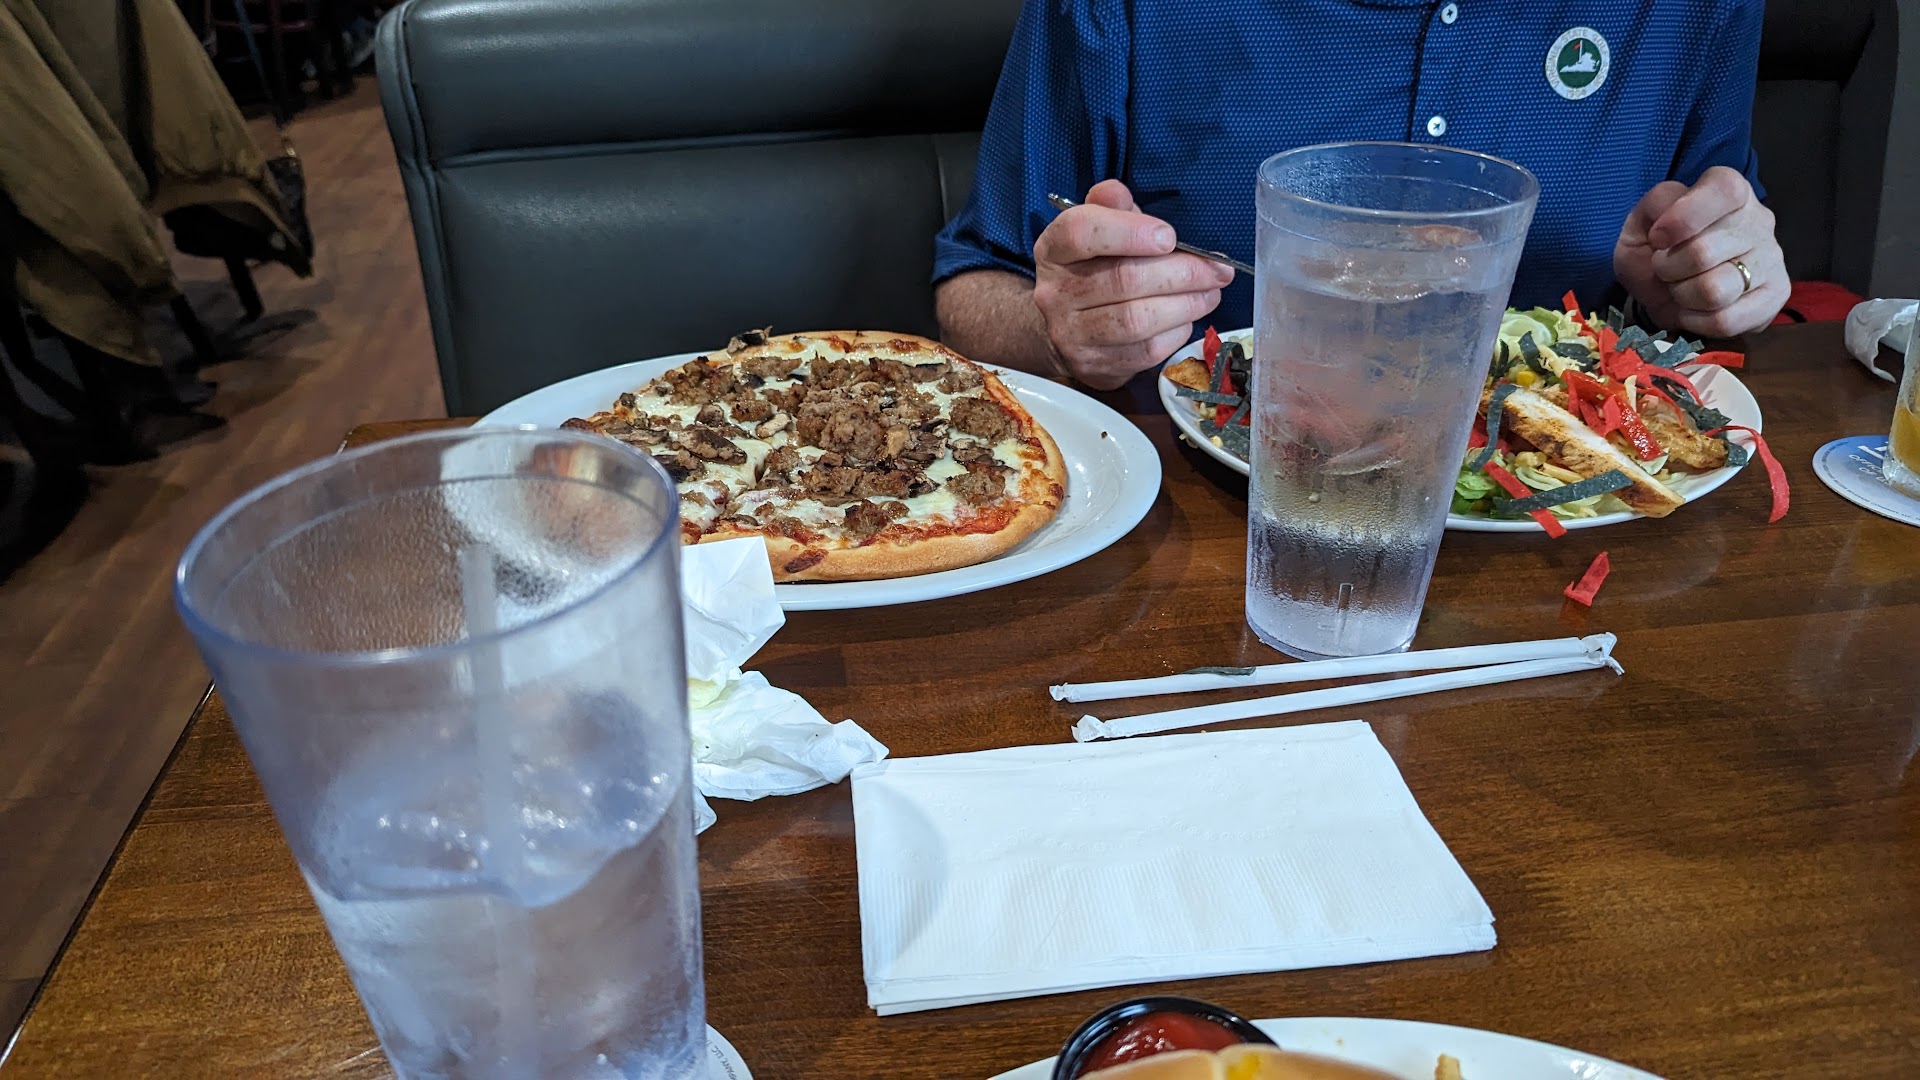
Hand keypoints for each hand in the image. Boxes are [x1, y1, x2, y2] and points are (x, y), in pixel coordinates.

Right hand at [1031, 179, 1233, 388]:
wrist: (1065, 330)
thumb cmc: (1093, 269)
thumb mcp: (1097, 230)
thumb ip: (1110, 208)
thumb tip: (1118, 193)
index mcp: (1054, 249)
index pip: (1082, 232)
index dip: (1130, 231)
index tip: (1170, 236)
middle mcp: (1056, 293)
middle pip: (1123, 279)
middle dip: (1182, 272)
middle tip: (1216, 269)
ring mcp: (1072, 334)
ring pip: (1137, 320)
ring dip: (1186, 305)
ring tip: (1211, 293)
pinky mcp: (1094, 365)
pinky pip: (1145, 351)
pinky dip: (1175, 332)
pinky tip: (1187, 318)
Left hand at [1613, 166, 1786, 337]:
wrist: (1667, 290)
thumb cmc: (1656, 250)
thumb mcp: (1642, 221)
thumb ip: (1654, 208)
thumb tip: (1668, 222)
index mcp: (1728, 189)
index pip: (1723, 191)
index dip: (1683, 218)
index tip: (1657, 239)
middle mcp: (1758, 219)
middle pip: (1703, 253)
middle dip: (1668, 268)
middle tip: (1664, 268)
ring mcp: (1771, 257)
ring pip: (1714, 291)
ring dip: (1682, 295)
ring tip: (1681, 288)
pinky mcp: (1776, 294)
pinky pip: (1726, 320)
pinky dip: (1697, 321)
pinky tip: (1694, 310)